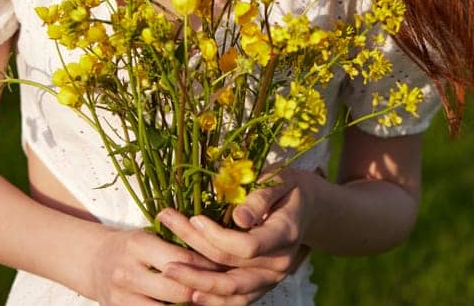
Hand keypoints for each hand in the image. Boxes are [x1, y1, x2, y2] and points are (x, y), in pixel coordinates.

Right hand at [87, 226, 229, 305]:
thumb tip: (218, 258)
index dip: (208, 267)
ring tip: (207, 301)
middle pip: (176, 290)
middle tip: (223, 291)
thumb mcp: (150, 236)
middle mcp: (127, 272)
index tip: (226, 269)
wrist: (92, 261)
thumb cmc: (131, 246)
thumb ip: (177, 246)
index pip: (183, 260)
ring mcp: (121, 297)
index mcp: (138, 245)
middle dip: (202, 292)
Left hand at [156, 168, 318, 305]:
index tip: (194, 219)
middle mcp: (279, 265)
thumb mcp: (278, 181)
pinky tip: (188, 291)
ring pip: (231, 295)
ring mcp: (270, 279)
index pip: (247, 247)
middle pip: (233, 279)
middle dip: (196, 271)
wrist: (306, 208)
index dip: (217, 236)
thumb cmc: (287, 188)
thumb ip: (260, 197)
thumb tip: (239, 217)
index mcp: (285, 235)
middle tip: (166, 263)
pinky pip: (234, 301)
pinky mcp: (260, 286)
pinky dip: (210, 299)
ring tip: (171, 278)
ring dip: (198, 288)